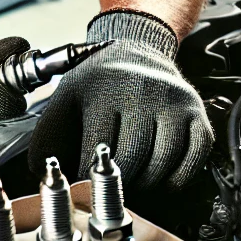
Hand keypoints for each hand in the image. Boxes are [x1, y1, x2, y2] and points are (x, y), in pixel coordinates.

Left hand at [28, 9, 212, 189]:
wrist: (137, 49)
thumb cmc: (98, 82)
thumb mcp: (64, 99)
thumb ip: (47, 136)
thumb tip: (42, 174)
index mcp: (105, 86)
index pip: (96, 149)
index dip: (87, 174)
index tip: (84, 183)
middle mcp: (144, 91)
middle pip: (133, 160)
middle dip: (118, 184)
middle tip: (109, 190)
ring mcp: (175, 103)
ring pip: (164, 166)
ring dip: (146, 186)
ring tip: (131, 185)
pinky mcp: (198, 115)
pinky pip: (193, 163)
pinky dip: (175, 181)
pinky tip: (158, 178)